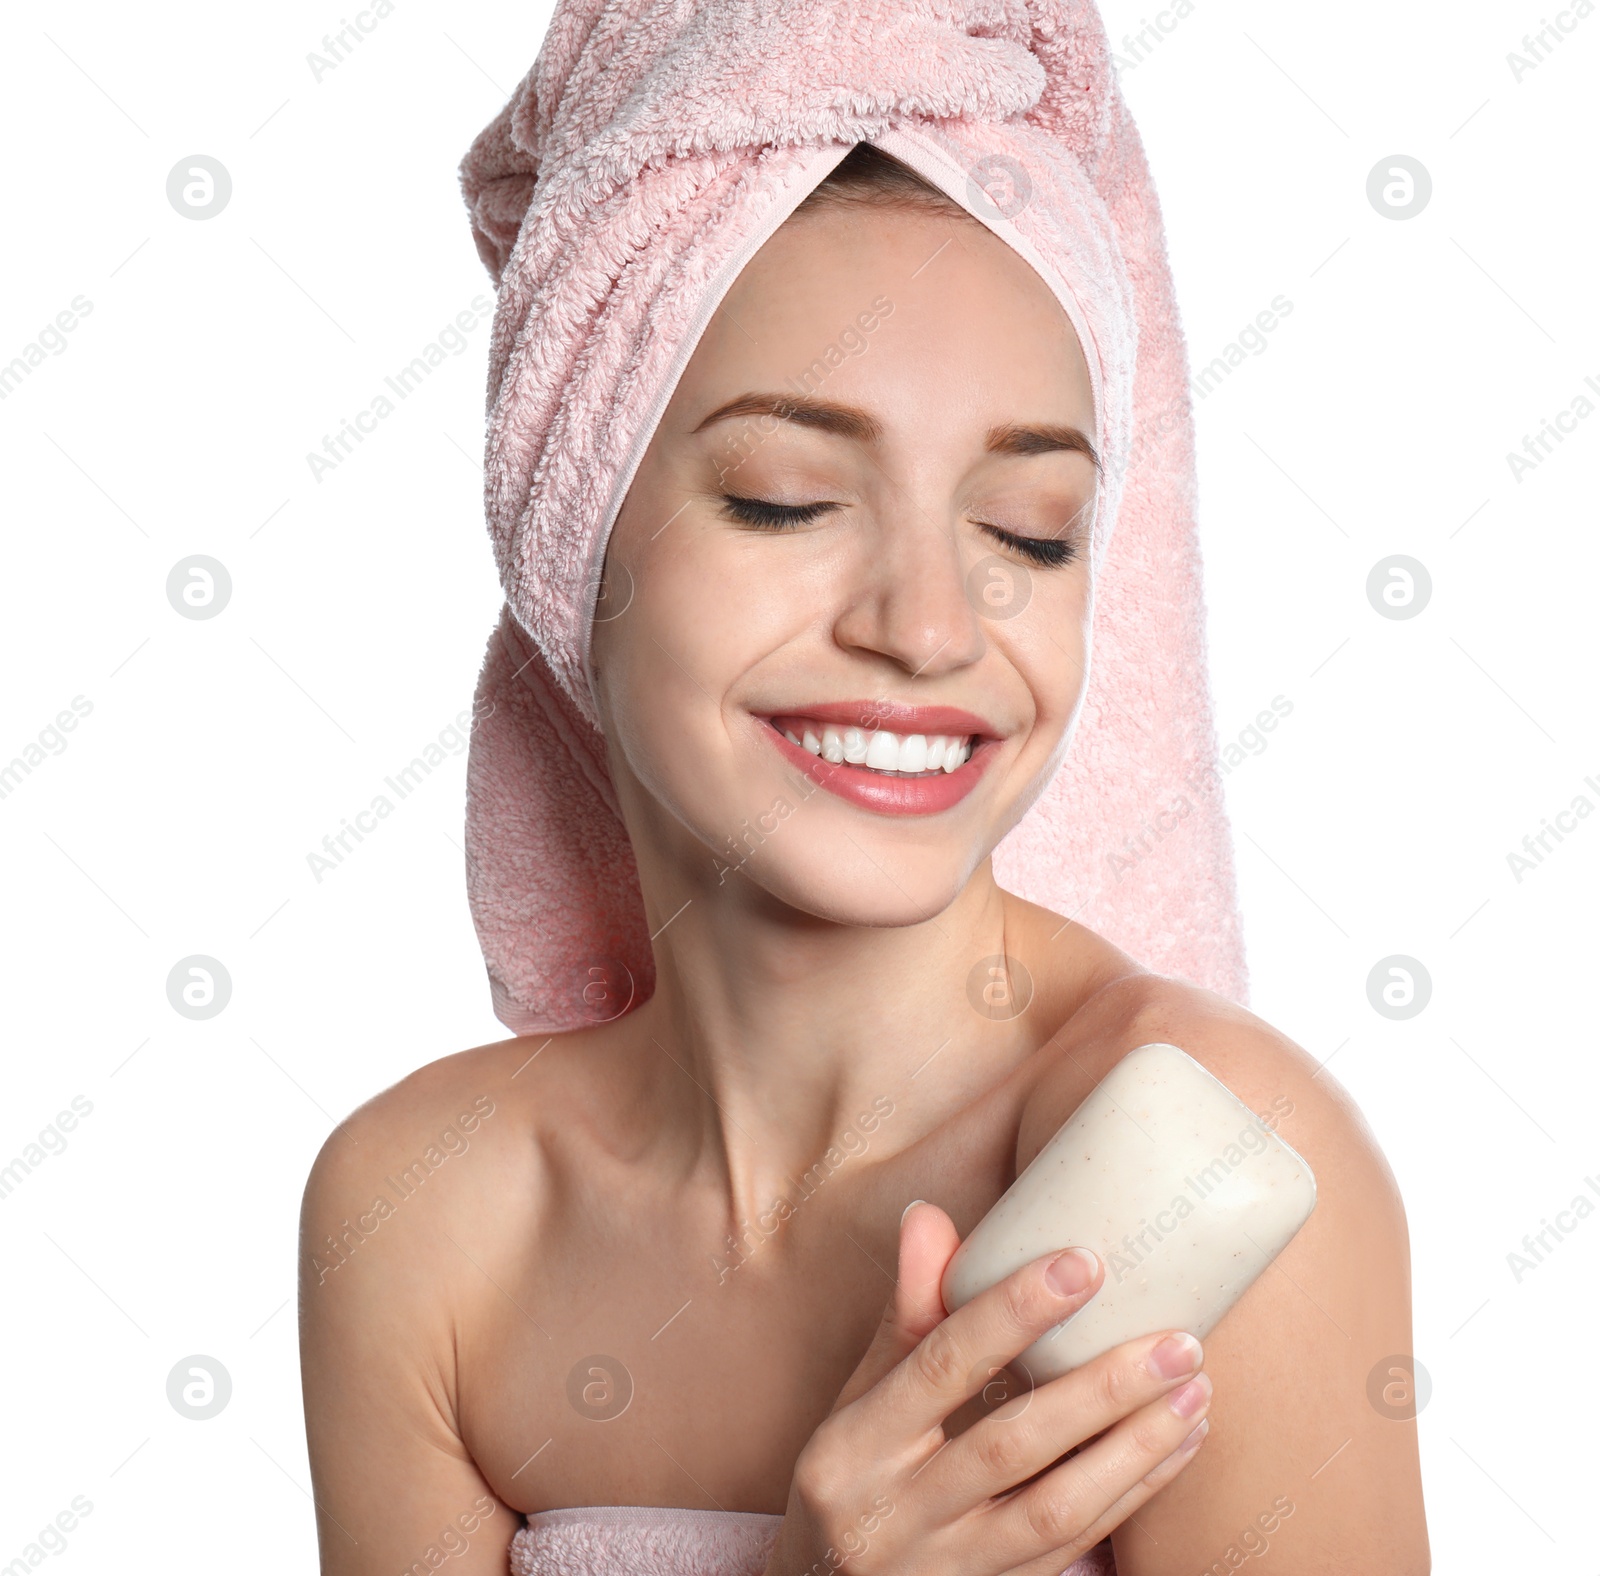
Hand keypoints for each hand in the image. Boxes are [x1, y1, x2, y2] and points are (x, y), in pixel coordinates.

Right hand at [762, 1201, 1210, 1575]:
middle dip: (1100, 1389)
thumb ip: (905, 1315)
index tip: (1083, 1262)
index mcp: (854, 1447)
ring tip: (1196, 1390)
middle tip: (1178, 1341)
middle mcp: (894, 1513)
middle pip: (1010, 1443)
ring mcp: (948, 1566)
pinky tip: (1179, 1444)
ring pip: (1057, 1508)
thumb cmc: (854, 1480)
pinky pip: (1075, 1546)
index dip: (1011, 1310)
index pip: (940, 1363)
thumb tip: (930, 1217)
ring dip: (1136, 1448)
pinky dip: (1135, 1493)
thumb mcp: (858, 1402)